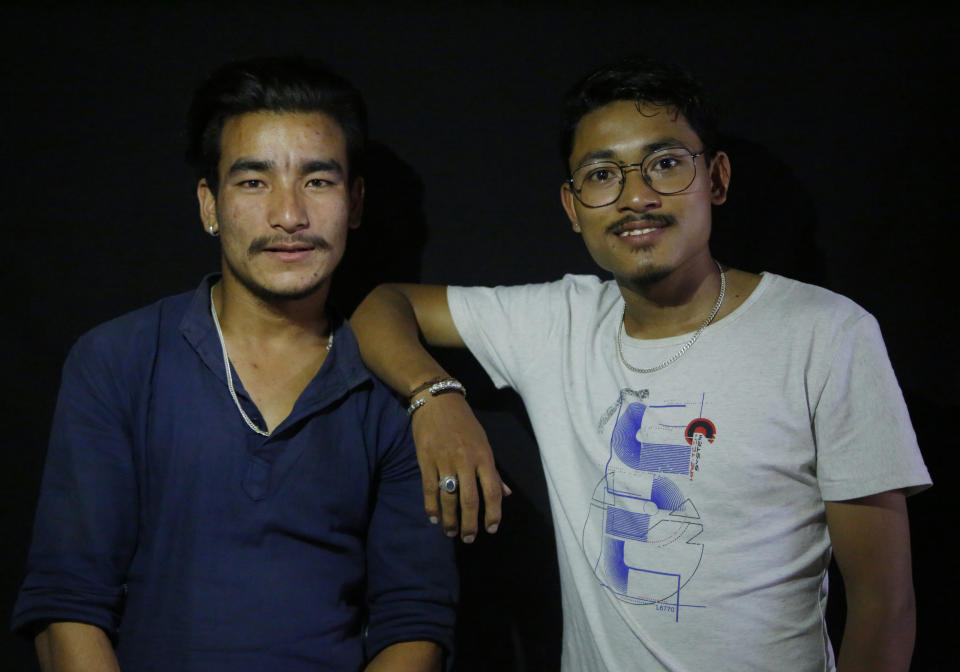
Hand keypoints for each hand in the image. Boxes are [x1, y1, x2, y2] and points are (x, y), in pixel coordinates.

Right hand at [411, 393, 510, 541]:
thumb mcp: (483, 443)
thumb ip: (493, 471)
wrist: (438, 401)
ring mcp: (444, 461)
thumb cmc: (464, 423)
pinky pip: (429, 489)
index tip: (491, 529)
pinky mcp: (426, 460)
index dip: (493, 513)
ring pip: (448, 498)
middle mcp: (466, 461)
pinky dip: (431, 506)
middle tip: (469, 539)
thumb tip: (506, 494)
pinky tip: (433, 518)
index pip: (492, 491)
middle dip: (470, 523)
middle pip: (470, 500)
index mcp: (483, 457)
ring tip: (451, 532)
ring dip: (450, 519)